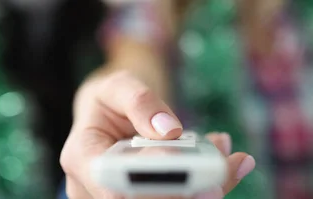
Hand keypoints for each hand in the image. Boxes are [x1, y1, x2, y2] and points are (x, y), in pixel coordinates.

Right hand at [60, 71, 255, 198]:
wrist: (110, 118)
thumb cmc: (110, 102)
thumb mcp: (117, 86)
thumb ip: (139, 101)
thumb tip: (169, 130)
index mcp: (80, 158)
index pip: (112, 186)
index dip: (149, 184)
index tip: (180, 161)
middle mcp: (94, 189)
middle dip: (186, 192)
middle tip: (224, 172)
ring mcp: (118, 198)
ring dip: (202, 190)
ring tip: (232, 163)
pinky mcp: (147, 198)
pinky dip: (205, 187)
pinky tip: (229, 166)